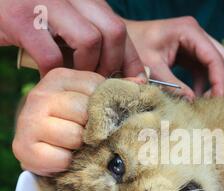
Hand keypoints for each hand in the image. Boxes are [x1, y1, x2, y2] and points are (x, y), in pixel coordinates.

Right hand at [0, 0, 144, 76]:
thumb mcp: (67, 22)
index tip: (136, 82)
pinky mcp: (21, 18)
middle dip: (113, 64)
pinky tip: (48, 76)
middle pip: (114, 31)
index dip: (131, 59)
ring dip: (86, 68)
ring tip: (74, 77)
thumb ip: (90, 37)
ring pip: (90, 40)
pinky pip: (52, 55)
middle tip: (101, 83)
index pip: (120, 28)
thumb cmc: (31, 19)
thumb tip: (120, 72)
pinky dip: (53, 72)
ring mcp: (45, 3)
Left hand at [124, 17, 223, 99]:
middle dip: (221, 83)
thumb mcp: (152, 68)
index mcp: (189, 31)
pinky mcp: (192, 53)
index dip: (219, 80)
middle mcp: (197, 34)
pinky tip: (195, 98)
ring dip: (214, 84)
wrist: (120, 40)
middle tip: (213, 105)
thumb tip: (193, 103)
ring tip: (204, 103)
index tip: (218, 101)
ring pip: (218, 65)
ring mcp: (196, 43)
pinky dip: (204, 85)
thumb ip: (173, 86)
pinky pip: (206, 70)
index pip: (214, 57)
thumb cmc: (133, 47)